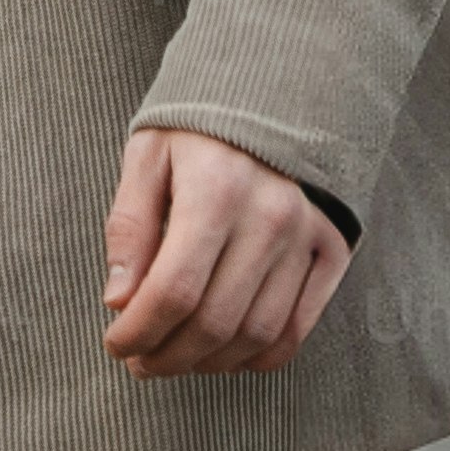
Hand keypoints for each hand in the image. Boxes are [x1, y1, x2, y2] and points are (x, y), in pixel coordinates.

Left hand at [102, 127, 349, 379]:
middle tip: (139, 360)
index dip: (138, 331)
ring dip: (208, 363)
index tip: (116, 343)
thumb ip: (130, 227)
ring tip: (175, 358)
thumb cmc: (202, 125)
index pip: (173, 290)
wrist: (280, 87)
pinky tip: (224, 354)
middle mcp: (270, 217)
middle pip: (214, 322)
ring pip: (256, 334)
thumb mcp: (149, 156)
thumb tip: (119, 300)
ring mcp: (307, 237)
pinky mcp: (332, 249)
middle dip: (166, 356)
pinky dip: (258, 356)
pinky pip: (296, 328)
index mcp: (216, 189)